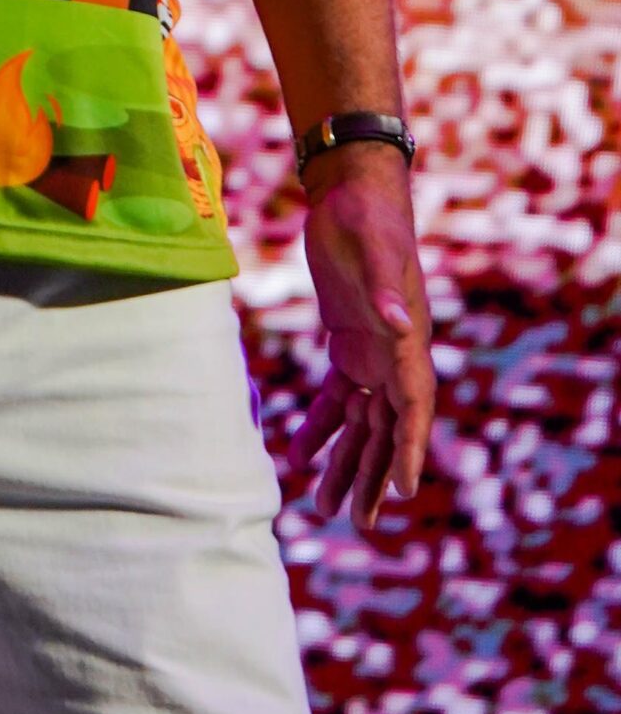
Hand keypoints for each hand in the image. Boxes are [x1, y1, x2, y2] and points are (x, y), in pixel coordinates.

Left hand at [287, 144, 434, 535]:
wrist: (352, 192)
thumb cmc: (368, 218)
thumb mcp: (374, 248)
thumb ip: (384, 287)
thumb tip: (400, 327)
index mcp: (408, 342)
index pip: (414, 408)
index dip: (409, 451)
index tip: (403, 493)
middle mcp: (394, 355)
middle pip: (386, 429)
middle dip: (372, 475)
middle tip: (356, 522)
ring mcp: (371, 352)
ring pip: (361, 422)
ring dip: (345, 462)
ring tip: (324, 507)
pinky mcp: (346, 343)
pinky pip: (337, 398)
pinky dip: (321, 427)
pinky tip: (300, 455)